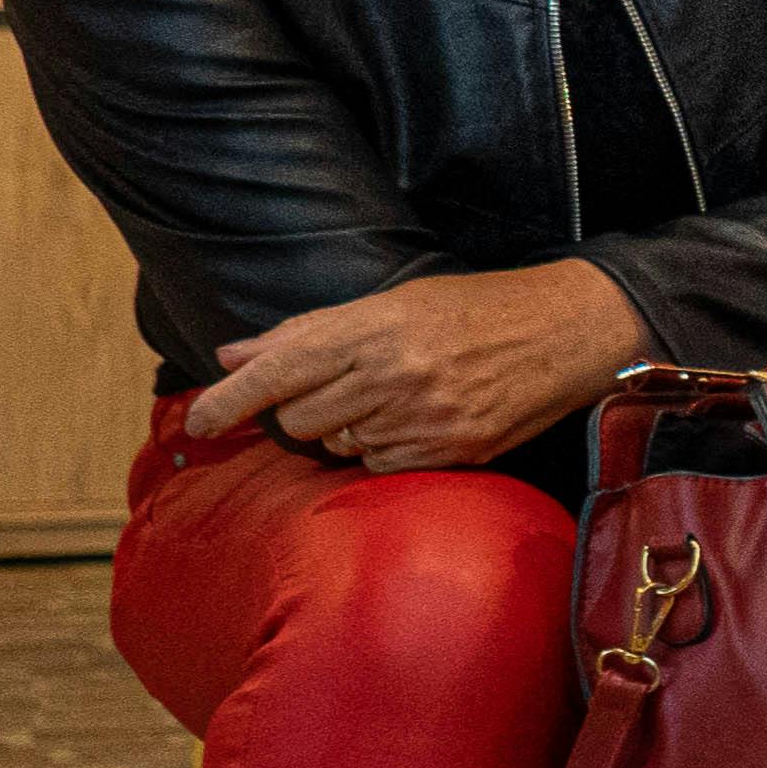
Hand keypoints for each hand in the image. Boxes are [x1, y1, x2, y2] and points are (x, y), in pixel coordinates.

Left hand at [189, 263, 640, 470]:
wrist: (568, 331)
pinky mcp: (451, 451)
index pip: (277, 372)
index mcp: (373, 329)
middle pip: (298, 419)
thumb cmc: (476, 308)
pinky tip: (416, 421)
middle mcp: (393, 375)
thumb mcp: (392, 301)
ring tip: (392, 398)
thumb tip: (234, 355)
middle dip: (301, 411)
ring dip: (347, 428)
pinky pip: (379, 465)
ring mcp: (423, 417)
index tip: (198, 422)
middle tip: (338, 390)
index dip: (228, 401)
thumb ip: (309, 330)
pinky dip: (383, 449)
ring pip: (338, 445)